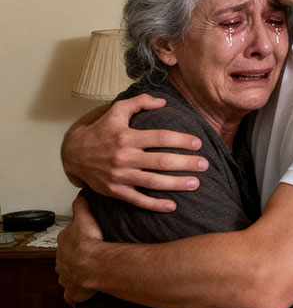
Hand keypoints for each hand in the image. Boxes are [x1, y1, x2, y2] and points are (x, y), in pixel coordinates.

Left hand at [56, 196, 103, 303]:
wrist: (92, 264)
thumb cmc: (89, 242)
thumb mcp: (84, 217)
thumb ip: (80, 207)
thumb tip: (79, 198)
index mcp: (64, 243)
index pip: (66, 238)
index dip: (74, 238)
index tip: (82, 238)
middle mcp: (62, 260)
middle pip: (65, 257)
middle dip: (73, 257)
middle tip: (88, 254)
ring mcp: (66, 276)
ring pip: (67, 274)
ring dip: (74, 273)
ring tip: (88, 271)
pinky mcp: (73, 291)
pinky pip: (72, 294)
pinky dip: (75, 293)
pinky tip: (84, 291)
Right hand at [61, 94, 208, 211]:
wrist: (73, 153)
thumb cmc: (100, 130)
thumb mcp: (117, 110)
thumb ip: (140, 102)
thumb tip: (164, 101)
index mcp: (127, 137)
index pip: (160, 137)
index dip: (181, 140)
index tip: (198, 143)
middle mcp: (124, 157)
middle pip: (160, 161)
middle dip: (185, 163)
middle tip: (205, 164)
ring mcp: (119, 176)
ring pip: (152, 182)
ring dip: (176, 184)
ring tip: (196, 183)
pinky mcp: (115, 191)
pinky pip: (137, 200)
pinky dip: (155, 205)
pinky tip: (172, 205)